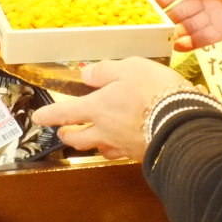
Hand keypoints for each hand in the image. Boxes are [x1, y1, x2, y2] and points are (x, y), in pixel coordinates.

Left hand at [31, 57, 192, 160]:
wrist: (183, 122)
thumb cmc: (155, 91)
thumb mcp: (130, 68)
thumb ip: (104, 71)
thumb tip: (85, 74)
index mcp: (97, 108)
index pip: (65, 113)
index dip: (49, 115)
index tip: (38, 118)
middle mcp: (105, 130)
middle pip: (77, 138)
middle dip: (67, 134)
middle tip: (63, 131)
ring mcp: (122, 145)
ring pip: (97, 149)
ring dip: (89, 144)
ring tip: (88, 139)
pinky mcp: (138, 154)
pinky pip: (119, 154)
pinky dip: (113, 149)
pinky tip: (117, 145)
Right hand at [154, 0, 221, 49]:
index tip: (150, 7)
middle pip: (184, 9)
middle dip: (168, 17)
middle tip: (153, 27)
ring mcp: (216, 15)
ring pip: (191, 26)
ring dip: (177, 32)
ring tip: (162, 39)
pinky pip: (203, 38)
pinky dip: (190, 43)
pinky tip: (176, 46)